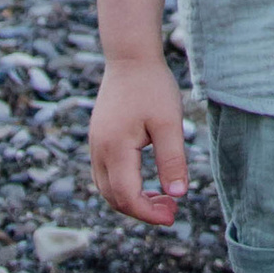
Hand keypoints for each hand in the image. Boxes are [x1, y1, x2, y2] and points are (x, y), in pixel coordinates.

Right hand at [89, 51, 189, 225]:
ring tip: (162, 199)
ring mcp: (95, 144)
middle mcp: (99, 150)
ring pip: (106, 188)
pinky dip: (124, 186)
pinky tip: (147, 182)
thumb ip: (172, 160)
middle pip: (113, 197)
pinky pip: (106, 174)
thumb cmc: (152, 86)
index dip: (149, 213)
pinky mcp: (98, 139)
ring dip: (132, 200)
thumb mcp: (168, 123)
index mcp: (115, 148)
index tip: (173, 216)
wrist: (130, 56)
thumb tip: (178, 195)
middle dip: (142, 210)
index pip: (127, 196)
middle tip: (172, 210)